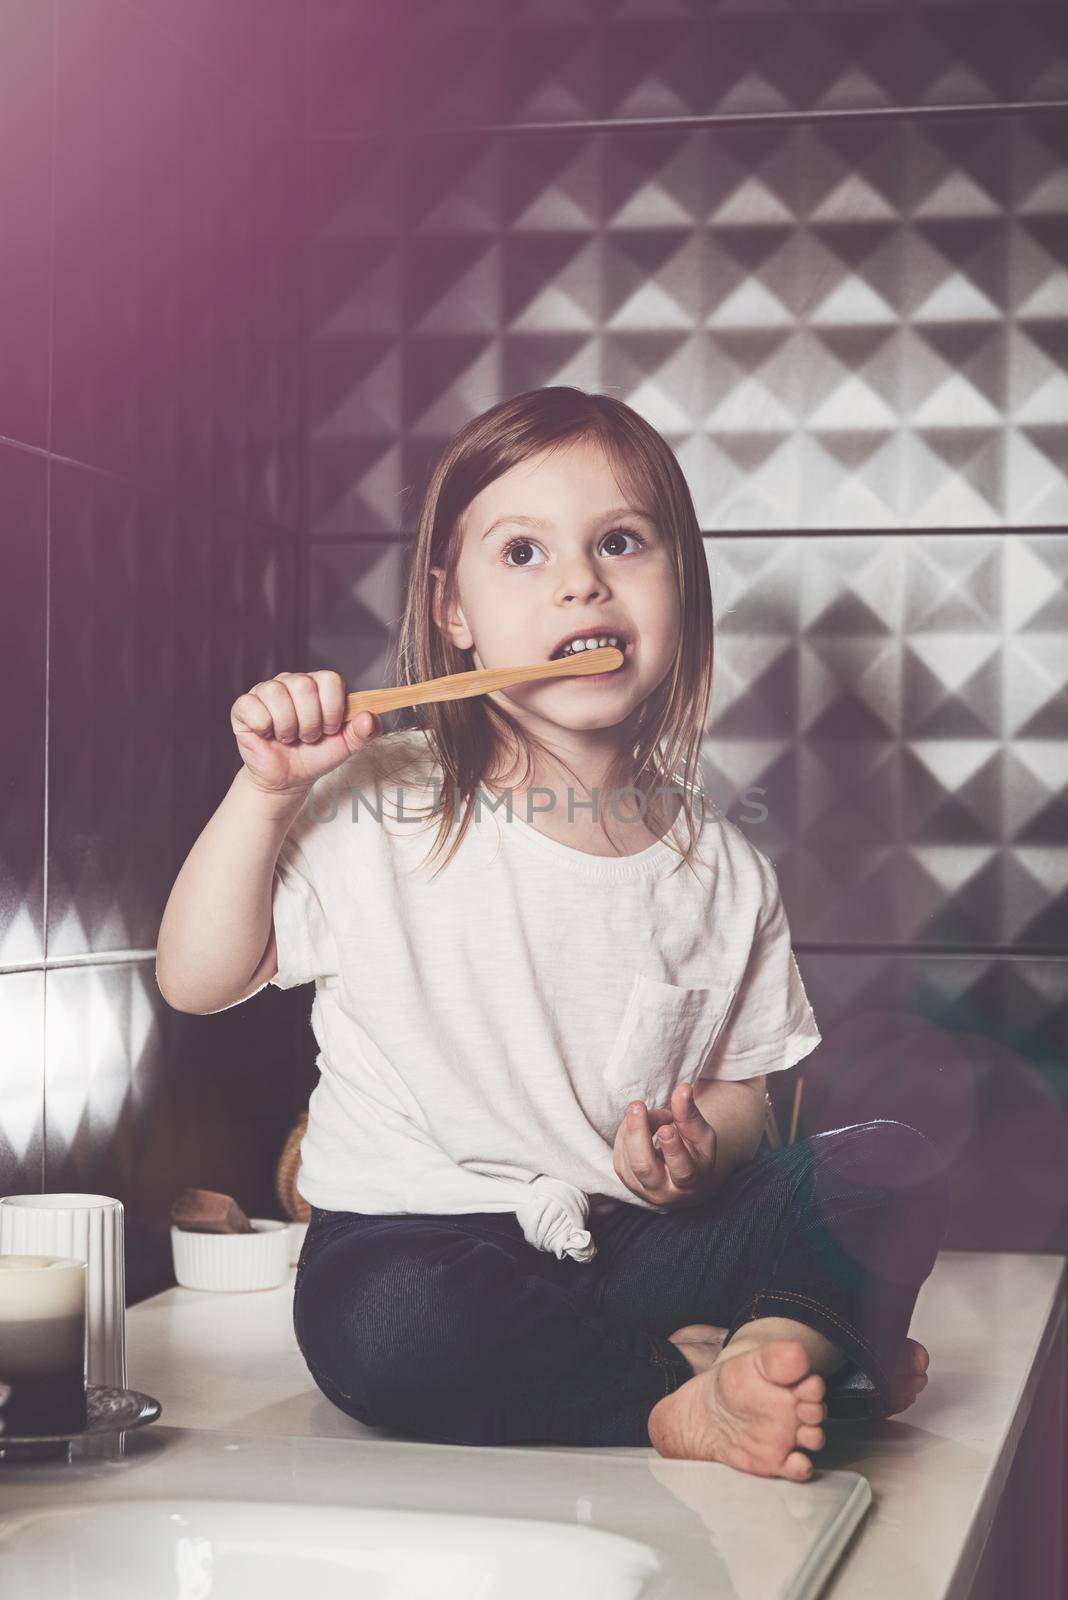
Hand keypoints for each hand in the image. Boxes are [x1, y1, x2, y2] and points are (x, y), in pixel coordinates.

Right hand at [231, 670, 379, 796]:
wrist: (288, 779)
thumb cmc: (315, 756)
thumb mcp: (346, 746)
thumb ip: (364, 731)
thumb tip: (369, 717)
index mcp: (318, 685)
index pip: (330, 679)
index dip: (332, 709)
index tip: (330, 729)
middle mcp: (292, 682)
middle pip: (304, 685)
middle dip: (310, 721)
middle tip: (307, 737)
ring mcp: (266, 691)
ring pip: (277, 694)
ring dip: (288, 726)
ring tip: (288, 738)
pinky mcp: (244, 706)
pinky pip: (252, 706)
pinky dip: (264, 726)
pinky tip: (267, 734)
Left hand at [612, 1083, 717, 1209]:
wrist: (682, 1178)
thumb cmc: (696, 1153)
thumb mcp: (701, 1136)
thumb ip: (690, 1115)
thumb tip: (684, 1089)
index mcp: (690, 1183)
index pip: (681, 1170)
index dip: (673, 1149)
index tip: (666, 1127)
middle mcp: (663, 1191)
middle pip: (644, 1166)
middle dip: (638, 1134)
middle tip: (637, 1105)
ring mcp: (640, 1187)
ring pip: (628, 1157)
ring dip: (635, 1127)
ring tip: (647, 1110)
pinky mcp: (625, 1177)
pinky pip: (620, 1151)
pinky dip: (627, 1130)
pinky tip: (638, 1120)